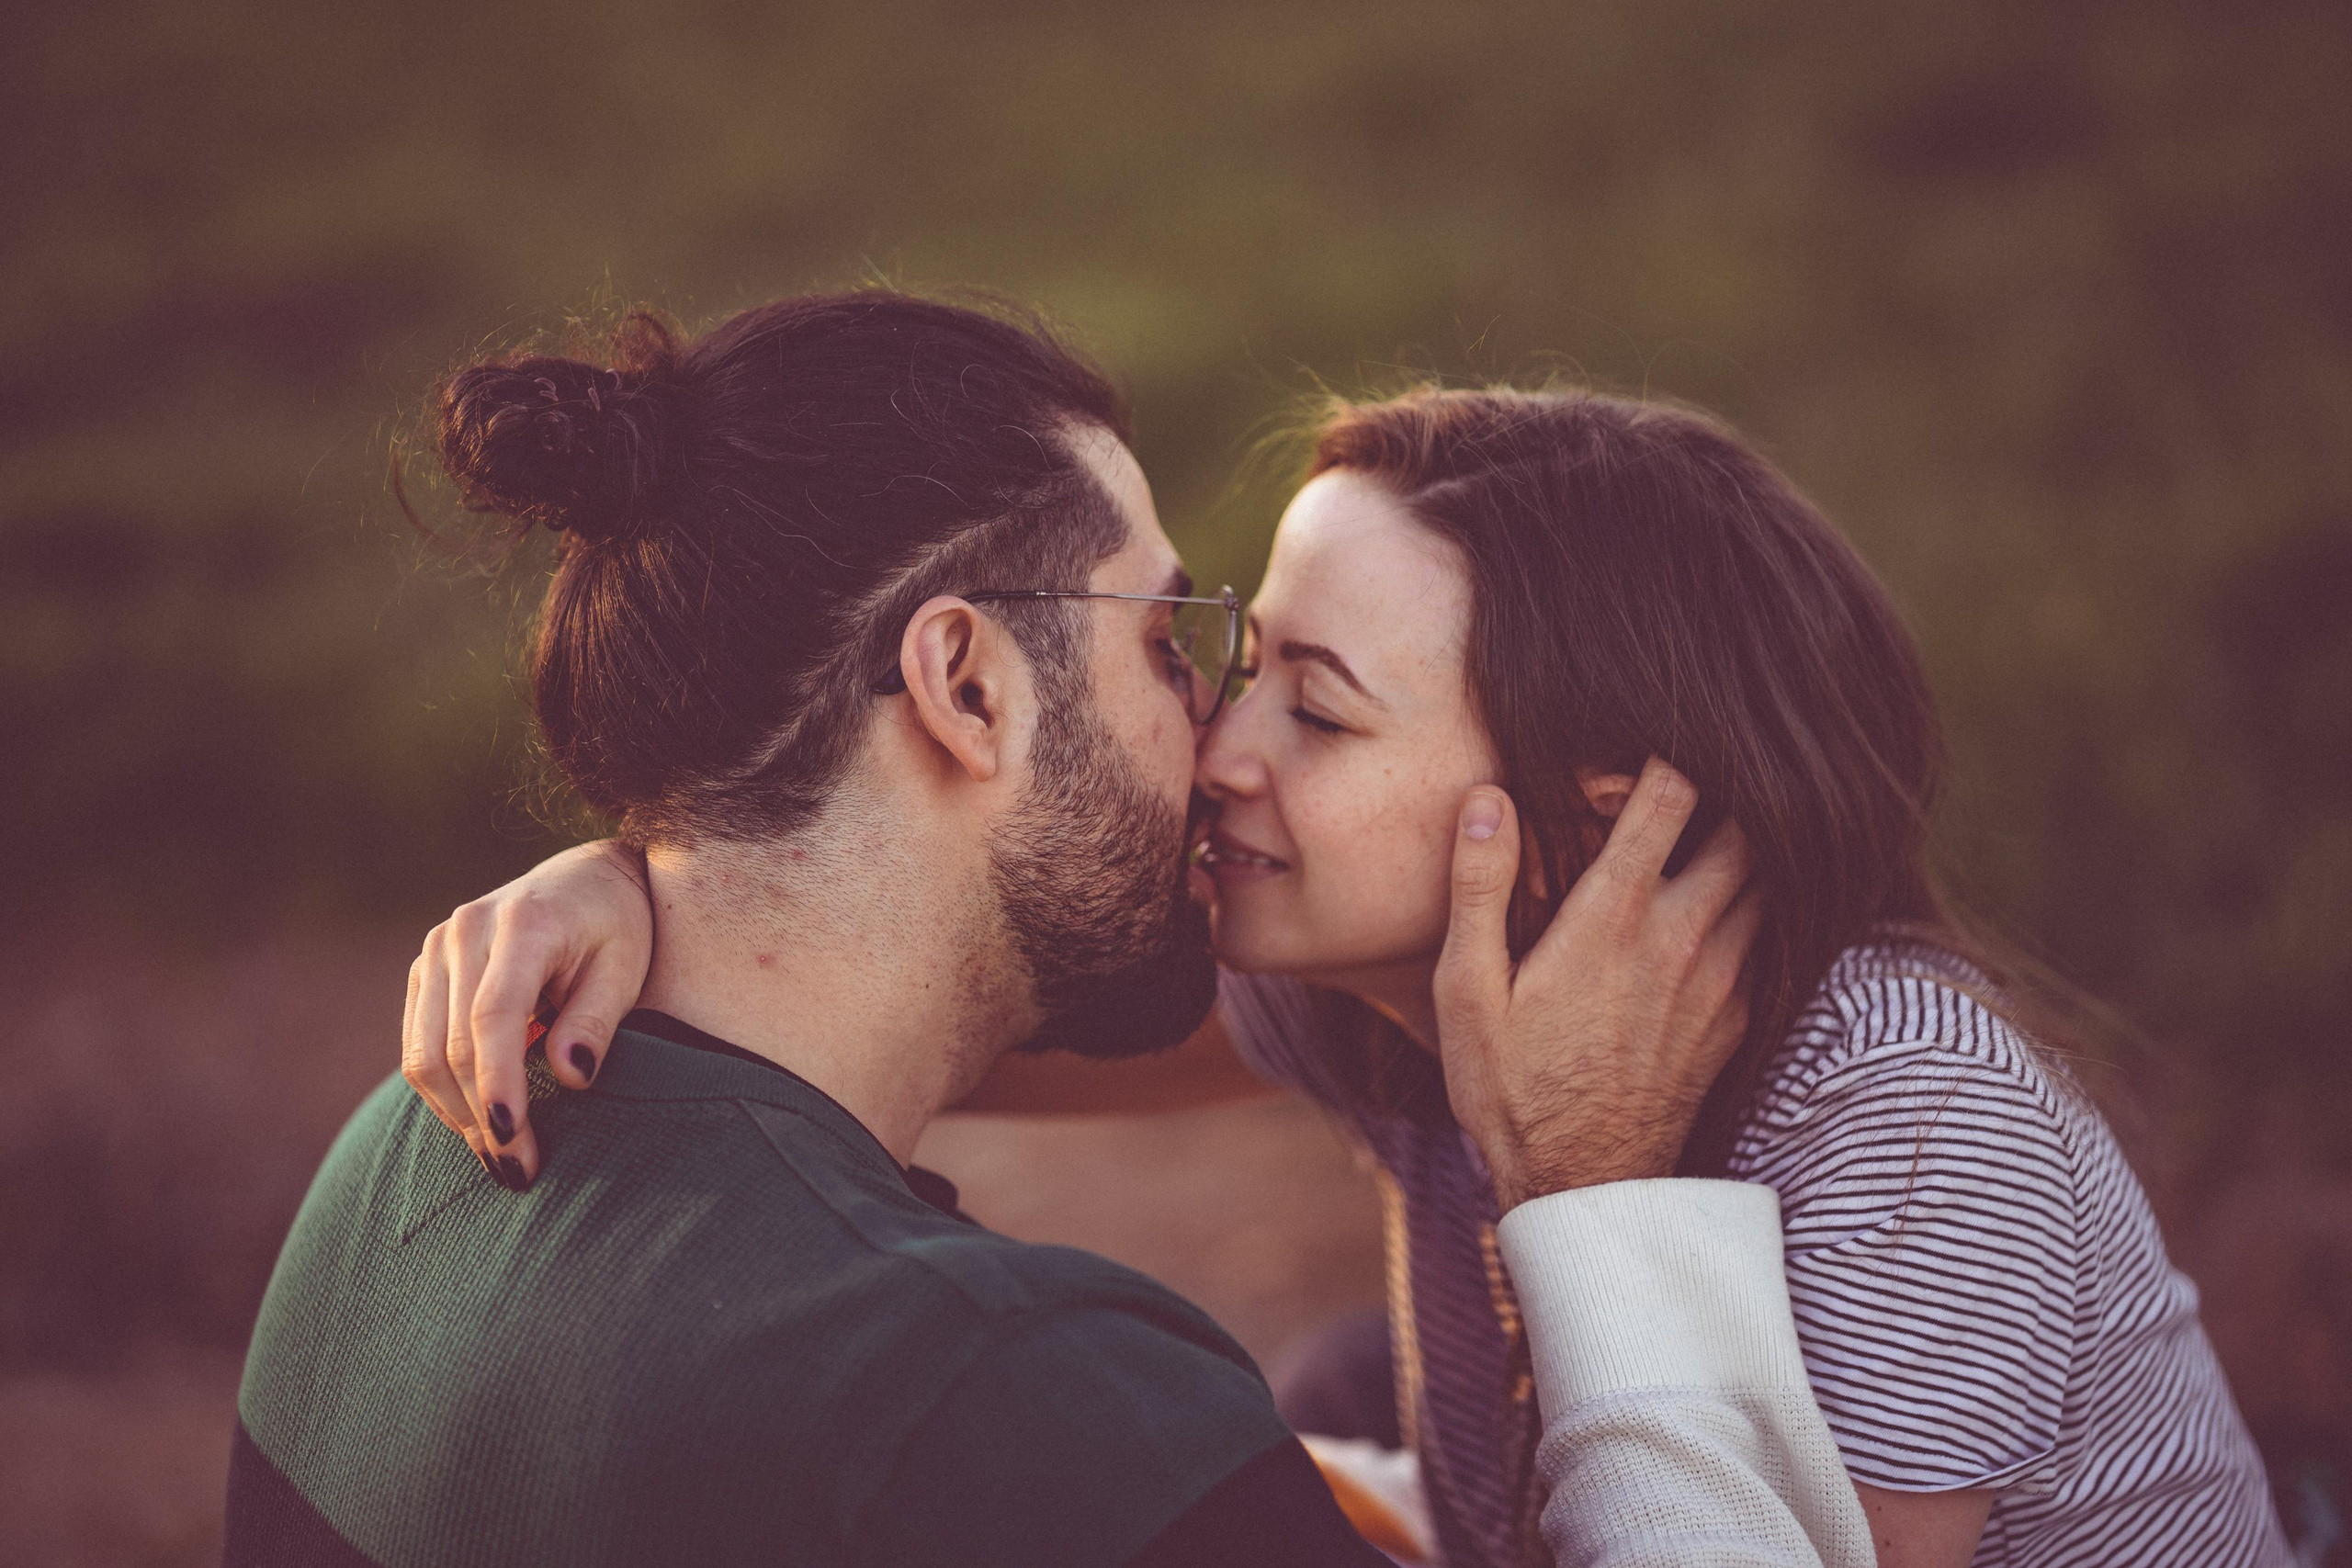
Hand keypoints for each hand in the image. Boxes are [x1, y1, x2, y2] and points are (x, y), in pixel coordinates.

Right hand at [401, 839, 654, 1187]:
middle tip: (518, 1173)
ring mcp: (436, 949)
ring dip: (457, 1115)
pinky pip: (417, 1044)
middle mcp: (465, 931)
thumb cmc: (617, 926)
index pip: (494, 1015)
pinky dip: (444, 1092)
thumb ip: (595, 1019)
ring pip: (423, 1052)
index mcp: (522, 924)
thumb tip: (570, 1076)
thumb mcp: (626, 967)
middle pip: (451, 1044)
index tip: (513, 1138)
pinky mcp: (425, 971)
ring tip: (501, 1162)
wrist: (587, 878)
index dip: (498, 1082)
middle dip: (482, 1117)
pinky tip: (480, 1125)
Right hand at [1432, 758, 1760, 1210]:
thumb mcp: (1466, 989)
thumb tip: (1487, 799)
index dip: (1656, 762)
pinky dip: (1744, 915)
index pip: (1671, 796)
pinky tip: (1699, 926)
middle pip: (1742, 829)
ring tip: (1693, 851)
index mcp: (1614, 917)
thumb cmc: (1510, 1087)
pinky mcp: (1736, 1020)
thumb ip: (1480, 886)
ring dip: (1739, 855)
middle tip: (1670, 804)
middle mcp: (1681, 938)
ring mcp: (1719, 981)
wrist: (1580, 1188)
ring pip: (1765, 882)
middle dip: (1716, 800)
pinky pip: (1763, 941)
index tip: (1624, 769)